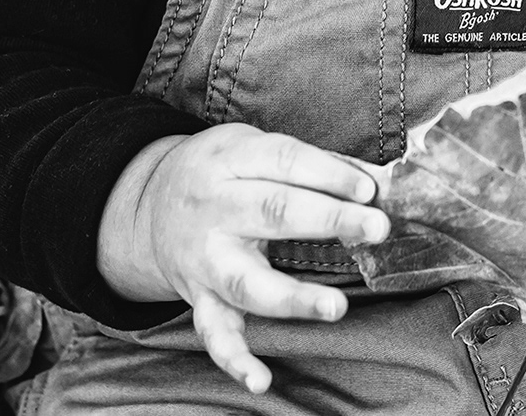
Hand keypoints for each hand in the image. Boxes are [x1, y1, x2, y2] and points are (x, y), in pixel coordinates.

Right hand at [98, 124, 389, 393]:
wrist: (148, 204)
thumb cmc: (220, 171)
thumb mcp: (249, 145)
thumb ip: (304, 163)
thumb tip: (369, 182)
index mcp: (230, 159)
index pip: (284, 159)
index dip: (327, 173)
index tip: (369, 188)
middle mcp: (213, 208)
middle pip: (273, 211)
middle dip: (328, 219)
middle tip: (376, 228)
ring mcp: (205, 258)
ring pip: (247, 281)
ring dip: (292, 297)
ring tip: (335, 306)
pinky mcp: (198, 297)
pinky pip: (214, 332)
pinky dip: (235, 359)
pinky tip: (260, 380)